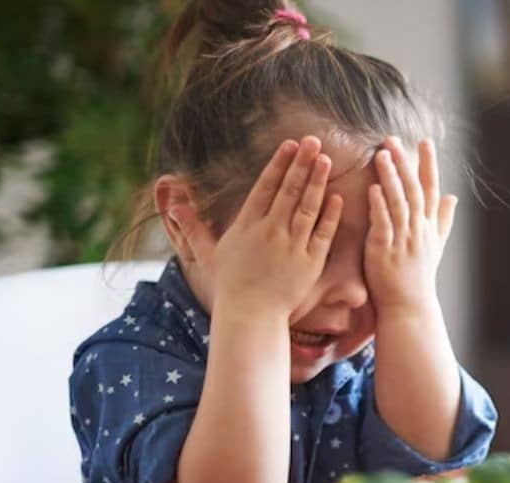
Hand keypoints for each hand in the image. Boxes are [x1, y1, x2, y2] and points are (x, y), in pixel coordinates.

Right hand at [171, 136, 343, 318]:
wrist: (250, 315)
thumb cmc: (231, 285)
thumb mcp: (210, 253)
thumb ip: (195, 228)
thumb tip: (173, 206)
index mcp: (247, 225)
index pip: (265, 186)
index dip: (279, 163)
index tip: (290, 144)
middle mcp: (270, 231)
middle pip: (289, 190)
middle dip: (301, 163)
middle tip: (314, 141)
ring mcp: (291, 245)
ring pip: (307, 207)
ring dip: (317, 182)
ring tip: (326, 160)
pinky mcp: (310, 262)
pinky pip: (322, 233)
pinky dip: (330, 215)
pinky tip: (337, 197)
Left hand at [365, 137, 457, 315]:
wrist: (410, 307)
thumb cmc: (419, 277)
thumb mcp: (436, 246)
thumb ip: (443, 220)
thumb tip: (453, 197)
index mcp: (428, 226)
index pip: (431, 189)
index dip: (428, 164)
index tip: (425, 141)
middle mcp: (418, 230)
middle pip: (414, 190)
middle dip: (405, 163)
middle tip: (393, 139)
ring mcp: (402, 240)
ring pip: (398, 202)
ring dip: (390, 177)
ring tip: (382, 154)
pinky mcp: (384, 251)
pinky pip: (383, 224)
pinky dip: (379, 206)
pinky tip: (373, 188)